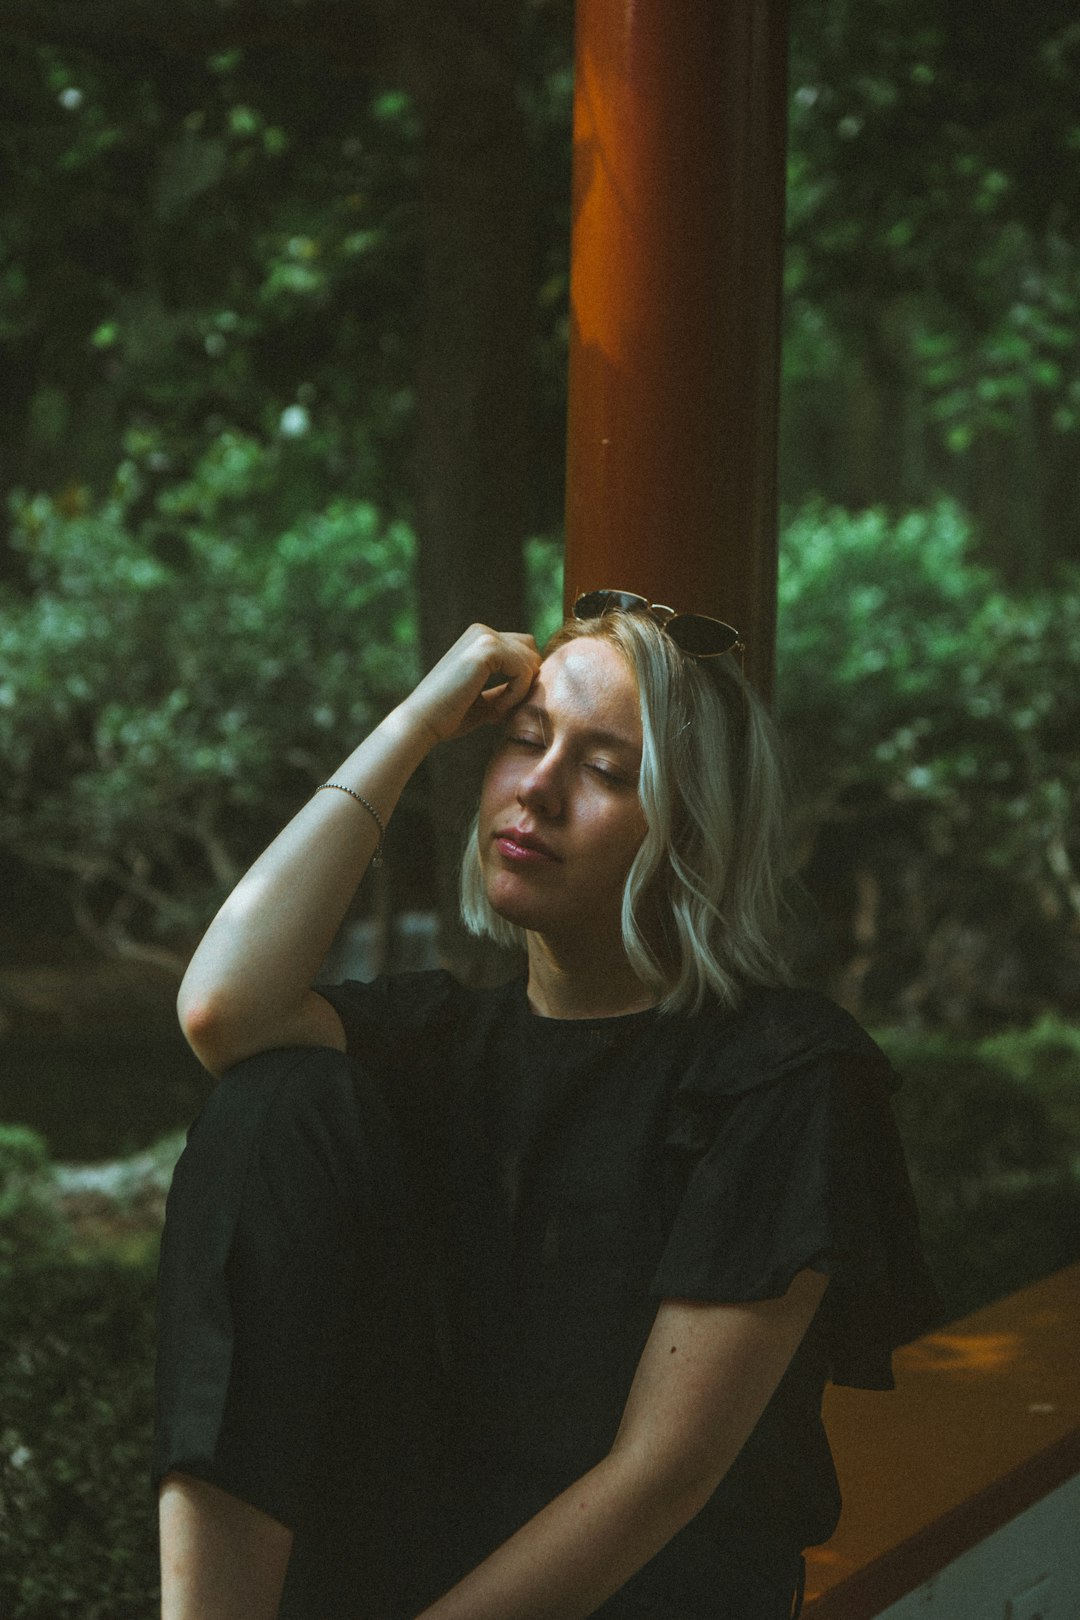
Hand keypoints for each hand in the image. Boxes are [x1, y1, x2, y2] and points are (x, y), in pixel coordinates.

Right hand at [399, 624, 541, 745]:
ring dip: (521, 690)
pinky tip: (497, 708)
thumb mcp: (484, 702)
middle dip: (527, 680)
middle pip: (530, 649)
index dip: (523, 679)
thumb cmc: (448, 718)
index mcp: (478, 640)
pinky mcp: (487, 648)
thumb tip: (532, 690)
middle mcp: (481, 632)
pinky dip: (517, 693)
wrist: (422, 722)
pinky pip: (523, 669)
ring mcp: (483, 637)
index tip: (505, 706)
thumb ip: (504, 691)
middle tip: (506, 707)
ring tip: (498, 710)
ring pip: (530, 659)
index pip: (523, 649)